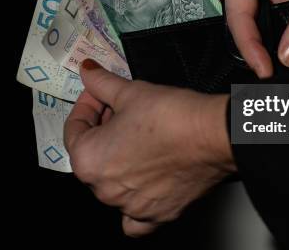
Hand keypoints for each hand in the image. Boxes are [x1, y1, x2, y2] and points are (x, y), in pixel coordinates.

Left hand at [64, 60, 234, 236]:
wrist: (214, 135)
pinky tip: (142, 182)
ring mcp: (131, 206)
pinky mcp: (159, 214)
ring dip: (118, 159)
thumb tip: (88, 72)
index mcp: (88, 160)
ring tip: (136, 138)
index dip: (87, 104)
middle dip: (103, 129)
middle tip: (121, 108)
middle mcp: (104, 190)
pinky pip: (136, 217)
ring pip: (112, 184)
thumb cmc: (172, 117)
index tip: (100, 93)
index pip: (74, 128)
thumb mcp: (130, 91)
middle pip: (93, 155)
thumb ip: (101, 84)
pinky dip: (134, 202)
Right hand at [220, 0, 288, 77]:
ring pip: (249, 21)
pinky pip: (265, 18)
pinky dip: (273, 35)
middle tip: (265, 71)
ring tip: (272, 65)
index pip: (237, 12)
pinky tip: (281, 50)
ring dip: (261, 42)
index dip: (249, 44)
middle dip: (249, 45)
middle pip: (237, 18)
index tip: (264, 68)